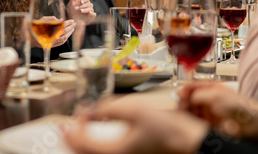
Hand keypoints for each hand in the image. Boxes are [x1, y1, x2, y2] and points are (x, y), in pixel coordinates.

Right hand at [29, 18, 75, 47]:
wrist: (27, 38)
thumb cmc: (33, 28)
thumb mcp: (41, 20)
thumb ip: (51, 19)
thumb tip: (60, 19)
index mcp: (48, 30)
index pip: (61, 26)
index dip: (67, 23)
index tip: (71, 20)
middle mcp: (50, 37)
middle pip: (64, 32)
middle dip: (70, 27)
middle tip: (74, 23)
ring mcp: (51, 42)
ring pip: (64, 38)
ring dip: (69, 33)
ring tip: (73, 28)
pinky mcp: (50, 46)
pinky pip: (60, 43)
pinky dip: (65, 39)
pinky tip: (68, 35)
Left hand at [63, 97, 207, 153]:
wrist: (190, 144)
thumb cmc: (169, 131)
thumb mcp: (136, 111)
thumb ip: (110, 108)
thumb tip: (93, 109)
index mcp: (114, 151)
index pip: (80, 143)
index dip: (70, 129)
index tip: (68, 118)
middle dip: (73, 140)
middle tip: (66, 128)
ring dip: (84, 144)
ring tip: (81, 131)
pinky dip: (97, 147)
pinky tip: (100, 137)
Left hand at [66, 0, 95, 19]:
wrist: (69, 18)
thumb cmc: (70, 9)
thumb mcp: (72, 1)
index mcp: (83, 2)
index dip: (84, 0)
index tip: (80, 2)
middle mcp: (87, 6)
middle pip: (89, 4)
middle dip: (83, 6)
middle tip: (77, 8)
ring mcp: (89, 12)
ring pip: (91, 9)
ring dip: (86, 9)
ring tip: (80, 11)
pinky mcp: (90, 17)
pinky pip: (94, 15)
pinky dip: (92, 14)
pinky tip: (89, 13)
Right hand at [179, 83, 257, 138]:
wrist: (250, 122)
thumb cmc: (239, 105)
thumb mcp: (216, 95)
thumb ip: (199, 94)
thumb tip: (187, 96)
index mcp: (211, 88)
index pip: (194, 86)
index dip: (185, 89)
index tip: (179, 93)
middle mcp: (209, 99)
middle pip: (191, 98)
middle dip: (184, 100)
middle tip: (180, 103)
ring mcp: (209, 110)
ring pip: (192, 109)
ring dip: (186, 110)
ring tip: (183, 112)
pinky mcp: (210, 122)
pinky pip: (197, 119)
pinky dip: (191, 119)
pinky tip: (188, 119)